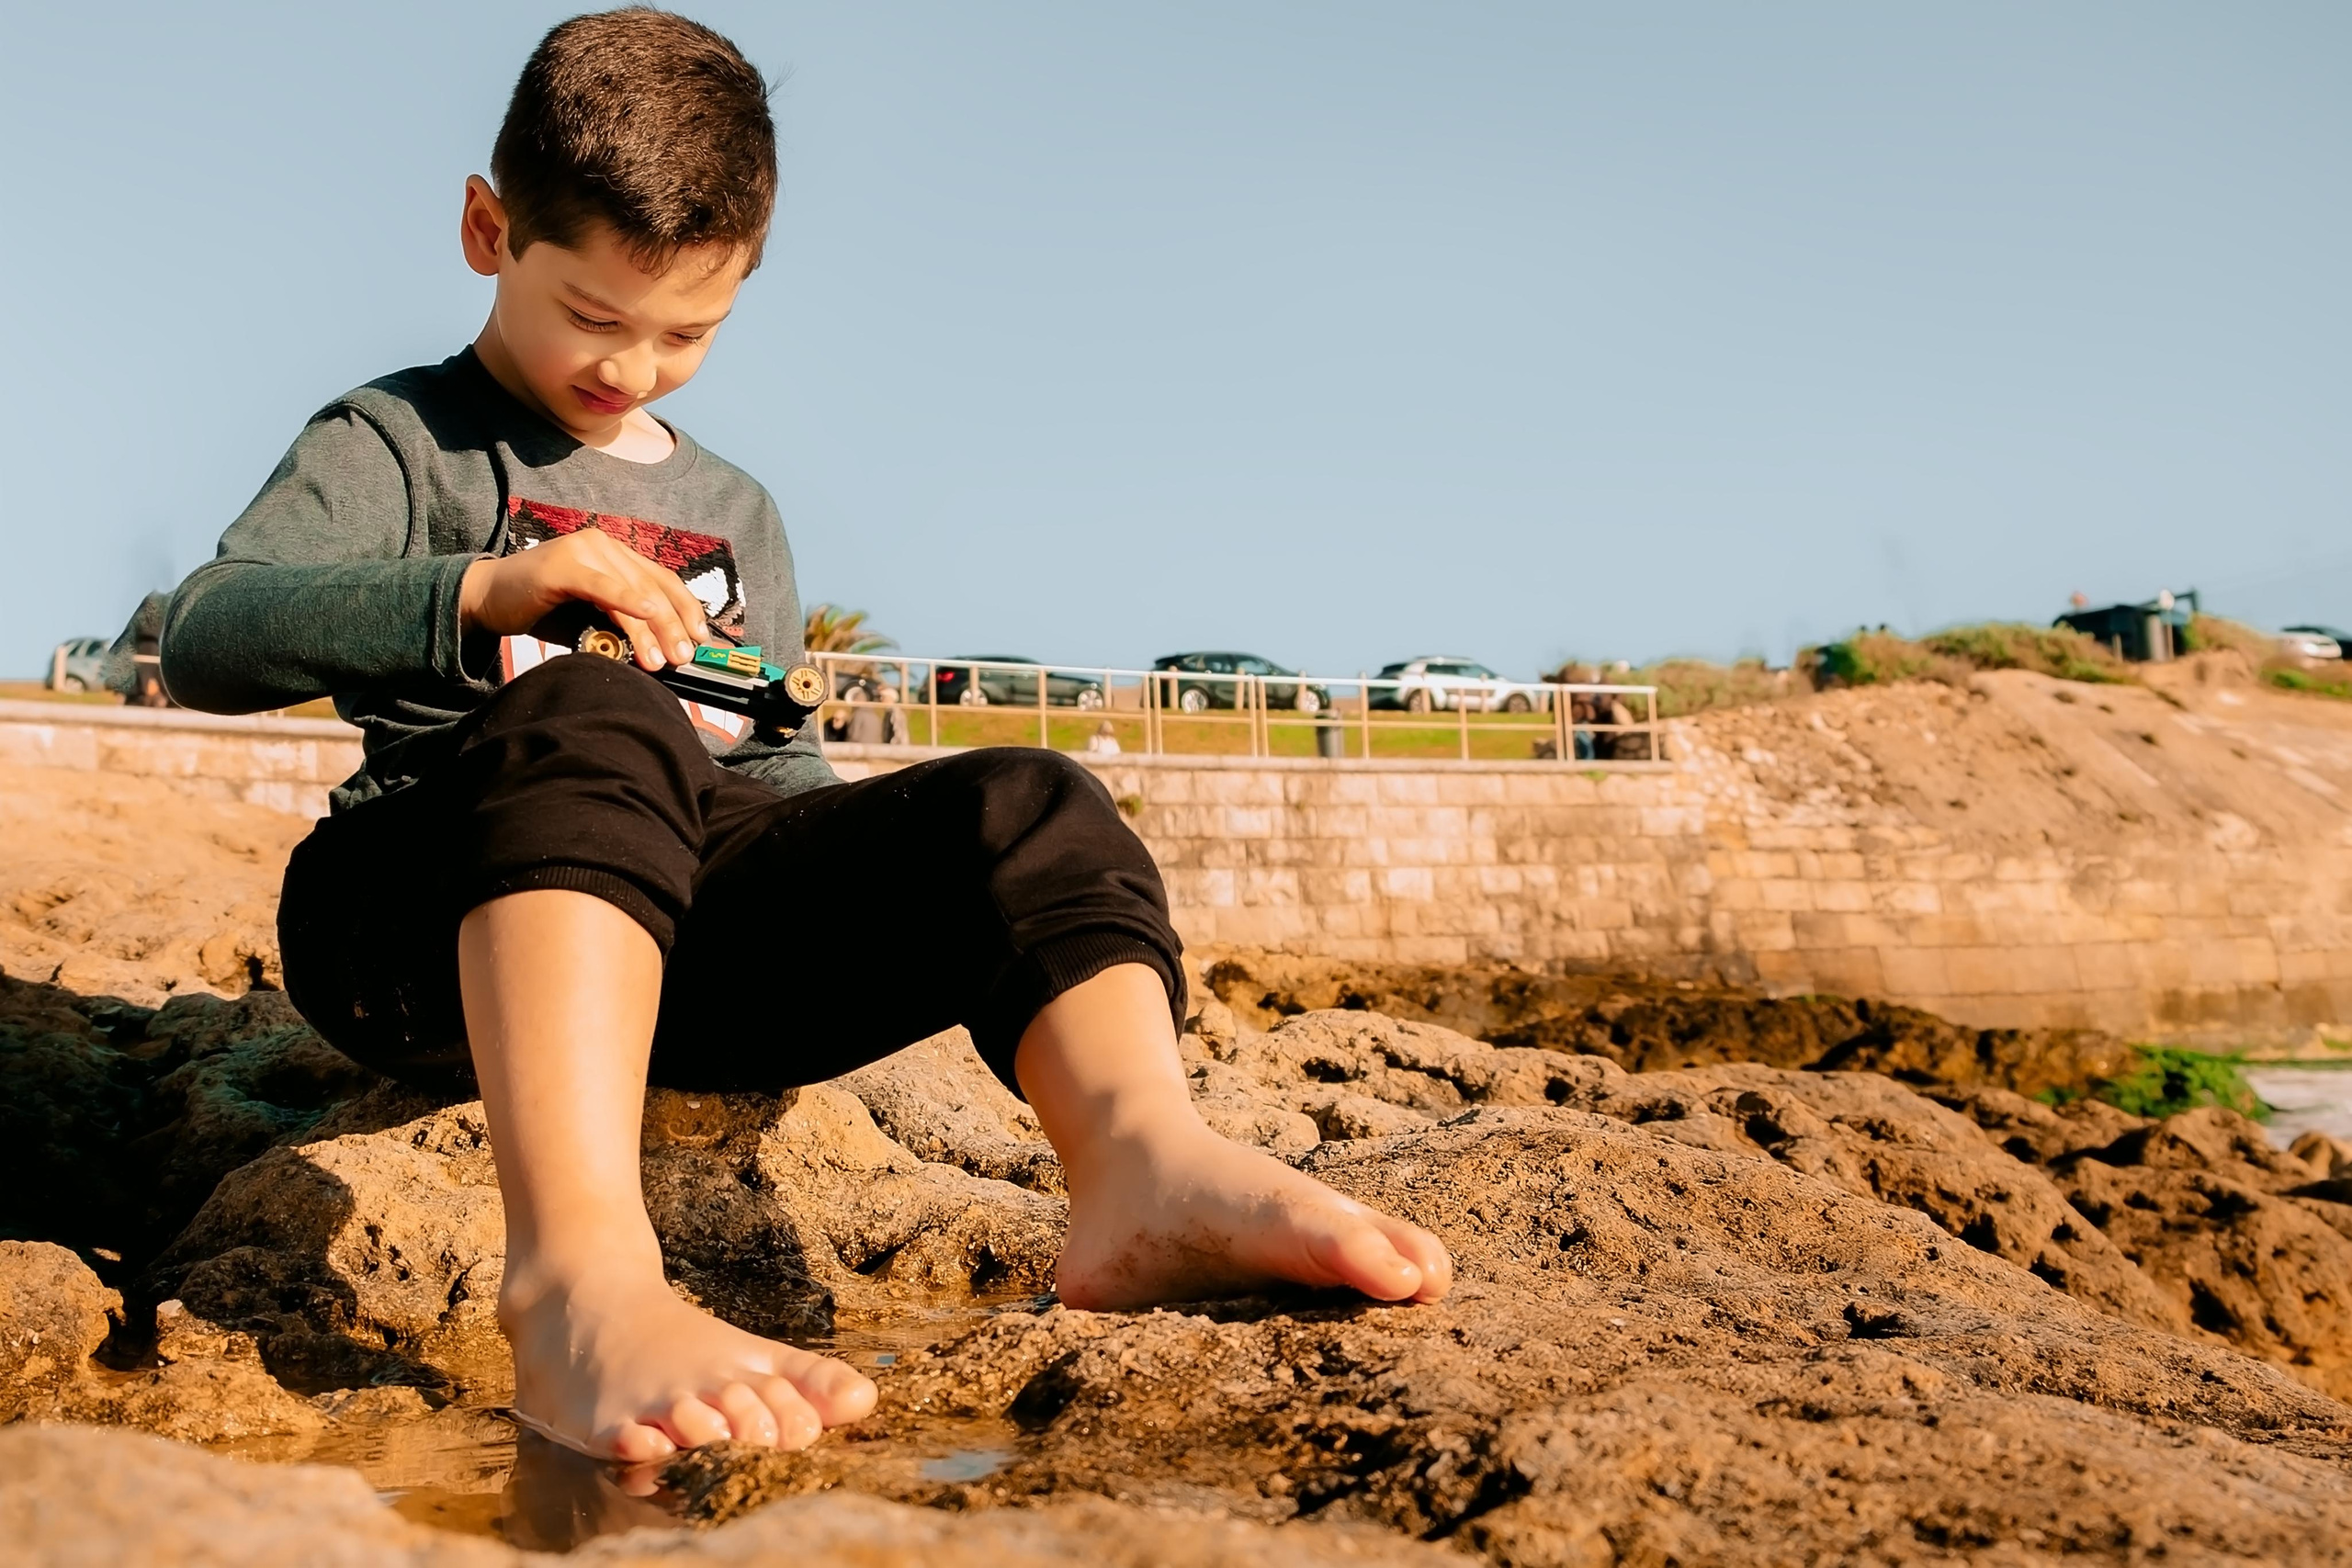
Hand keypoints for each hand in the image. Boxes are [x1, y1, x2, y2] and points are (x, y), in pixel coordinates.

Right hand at [459, 531, 707, 672]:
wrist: (488, 598)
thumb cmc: (543, 610)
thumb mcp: (592, 617)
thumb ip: (624, 625)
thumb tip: (663, 654)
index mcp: (616, 555)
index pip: (663, 580)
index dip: (686, 608)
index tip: (702, 639)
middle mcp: (604, 545)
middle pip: (653, 586)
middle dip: (674, 625)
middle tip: (685, 657)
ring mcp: (584, 551)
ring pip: (632, 590)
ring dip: (652, 627)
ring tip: (662, 659)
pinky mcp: (563, 564)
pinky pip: (602, 585)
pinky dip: (627, 600)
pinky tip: (646, 614)